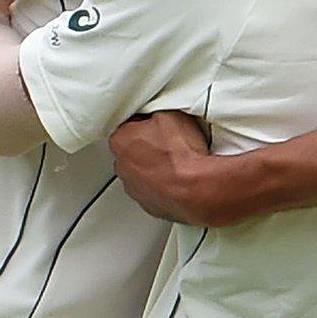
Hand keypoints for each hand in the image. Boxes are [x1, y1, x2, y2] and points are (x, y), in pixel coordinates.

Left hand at [109, 111, 239, 226]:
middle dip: (147, 146)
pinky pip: (154, 191)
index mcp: (120, 140)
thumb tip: (157, 113)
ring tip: (177, 162)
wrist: (196, 188)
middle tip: (169, 142)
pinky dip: (163, 185)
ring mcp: (135, 189)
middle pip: (132, 150)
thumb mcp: (169, 113)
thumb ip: (154, 112)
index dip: (146, 122)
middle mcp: (122, 167)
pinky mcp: (150, 205)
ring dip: (155, 168)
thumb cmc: (181, 154)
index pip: (128, 125)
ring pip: (142, 172)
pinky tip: (179, 179)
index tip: (159, 124)